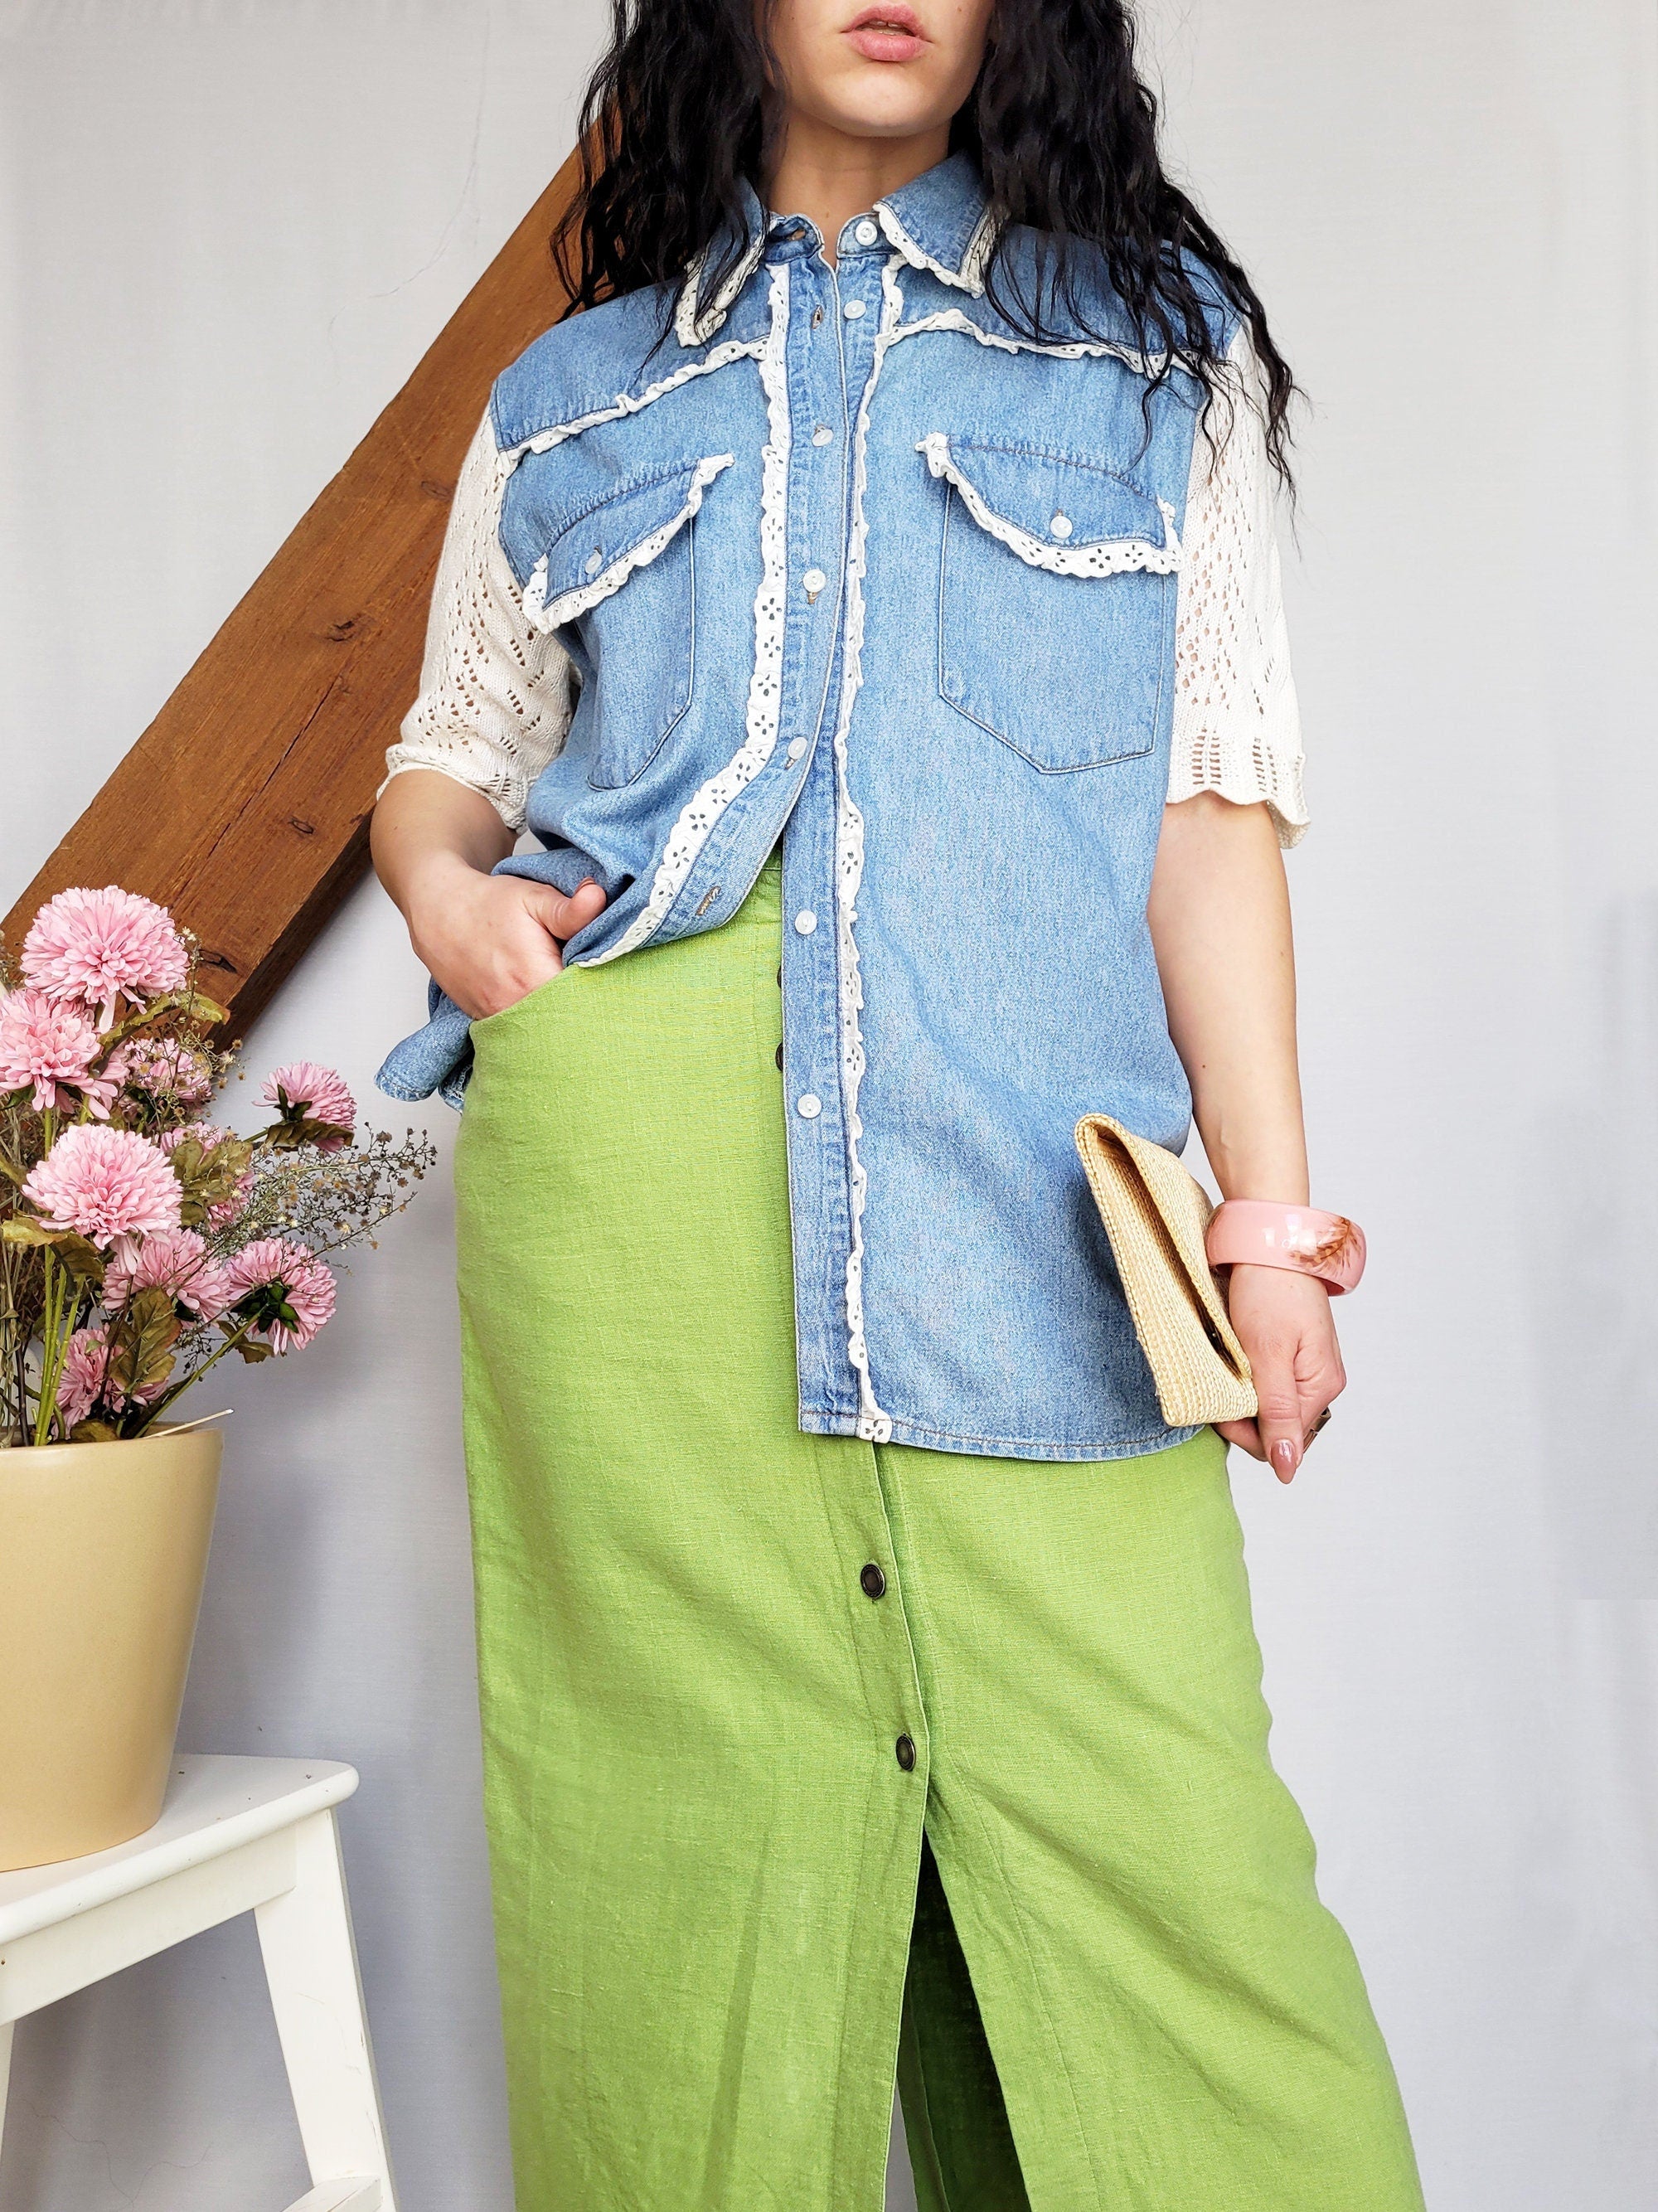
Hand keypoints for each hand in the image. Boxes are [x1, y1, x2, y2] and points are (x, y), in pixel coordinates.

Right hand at [405, 857, 607, 1019]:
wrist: (438, 911)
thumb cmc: (488, 904)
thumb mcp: (533, 898)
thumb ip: (571, 909)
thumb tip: (599, 897)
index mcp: (534, 981)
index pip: (588, 1002)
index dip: (603, 990)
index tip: (606, 972)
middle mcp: (514, 1010)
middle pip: (568, 1022)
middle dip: (585, 1006)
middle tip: (590, 983)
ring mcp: (497, 1020)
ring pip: (544, 1031)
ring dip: (560, 1016)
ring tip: (568, 993)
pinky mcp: (486, 1022)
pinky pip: (522, 1032)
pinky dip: (538, 1021)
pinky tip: (544, 1003)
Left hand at [1215, 1263, 1344, 1482]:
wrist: (1269, 1242)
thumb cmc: (1271, 1292)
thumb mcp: (1269, 1356)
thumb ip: (1278, 1414)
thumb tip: (1287, 1469)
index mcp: (1321, 1387)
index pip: (1281, 1441)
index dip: (1244, 1432)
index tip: (1218, 1408)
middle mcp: (1320, 1382)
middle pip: (1277, 1426)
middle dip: (1243, 1415)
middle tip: (1217, 1384)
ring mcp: (1307, 1366)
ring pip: (1270, 1405)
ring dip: (1244, 1396)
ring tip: (1225, 1367)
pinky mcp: (1292, 1350)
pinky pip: (1268, 1381)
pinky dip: (1247, 1377)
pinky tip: (1233, 1360)